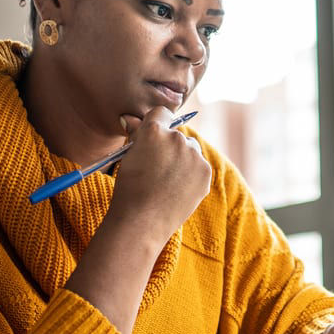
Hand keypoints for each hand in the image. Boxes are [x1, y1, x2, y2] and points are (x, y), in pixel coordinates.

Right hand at [109, 107, 210, 235]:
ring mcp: (194, 155)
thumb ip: (136, 135)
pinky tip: (177, 189)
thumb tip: (130, 118)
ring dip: (182, 159)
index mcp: (154, 130)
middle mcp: (177, 138)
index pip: (161, 113)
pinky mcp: (205, 172)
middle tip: (157, 168)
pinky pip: (199, 167)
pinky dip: (191, 175)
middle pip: (176, 134)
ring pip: (190, 150)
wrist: (142, 221)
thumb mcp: (128, 157)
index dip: (156, 124)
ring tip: (167, 182)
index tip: (154, 137)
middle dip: (169, 146)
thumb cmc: (129, 189)